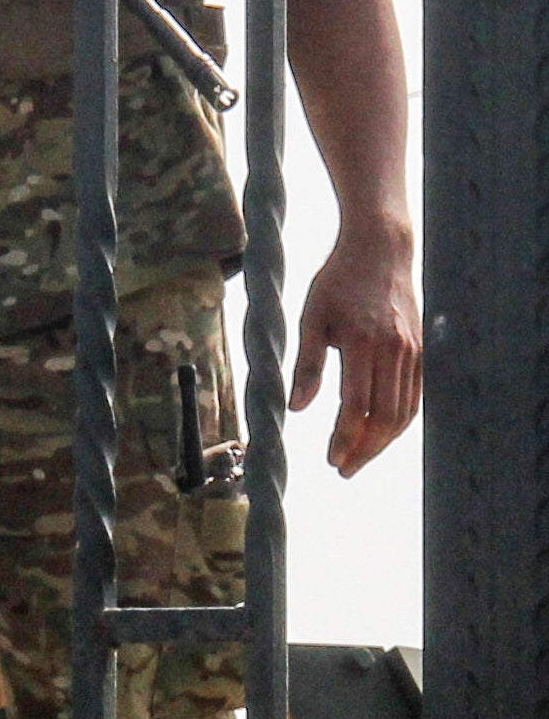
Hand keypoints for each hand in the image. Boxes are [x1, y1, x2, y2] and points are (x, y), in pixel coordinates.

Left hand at [289, 218, 421, 475]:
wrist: (380, 250)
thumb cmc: (338, 281)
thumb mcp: (311, 317)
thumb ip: (306, 364)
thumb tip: (296, 409)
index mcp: (363, 343)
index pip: (356, 406)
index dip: (344, 438)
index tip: (331, 460)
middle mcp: (394, 350)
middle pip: (386, 417)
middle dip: (365, 449)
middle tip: (344, 469)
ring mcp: (412, 351)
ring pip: (404, 411)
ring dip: (382, 441)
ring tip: (358, 457)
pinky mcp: (421, 350)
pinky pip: (413, 396)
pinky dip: (398, 421)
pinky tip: (378, 433)